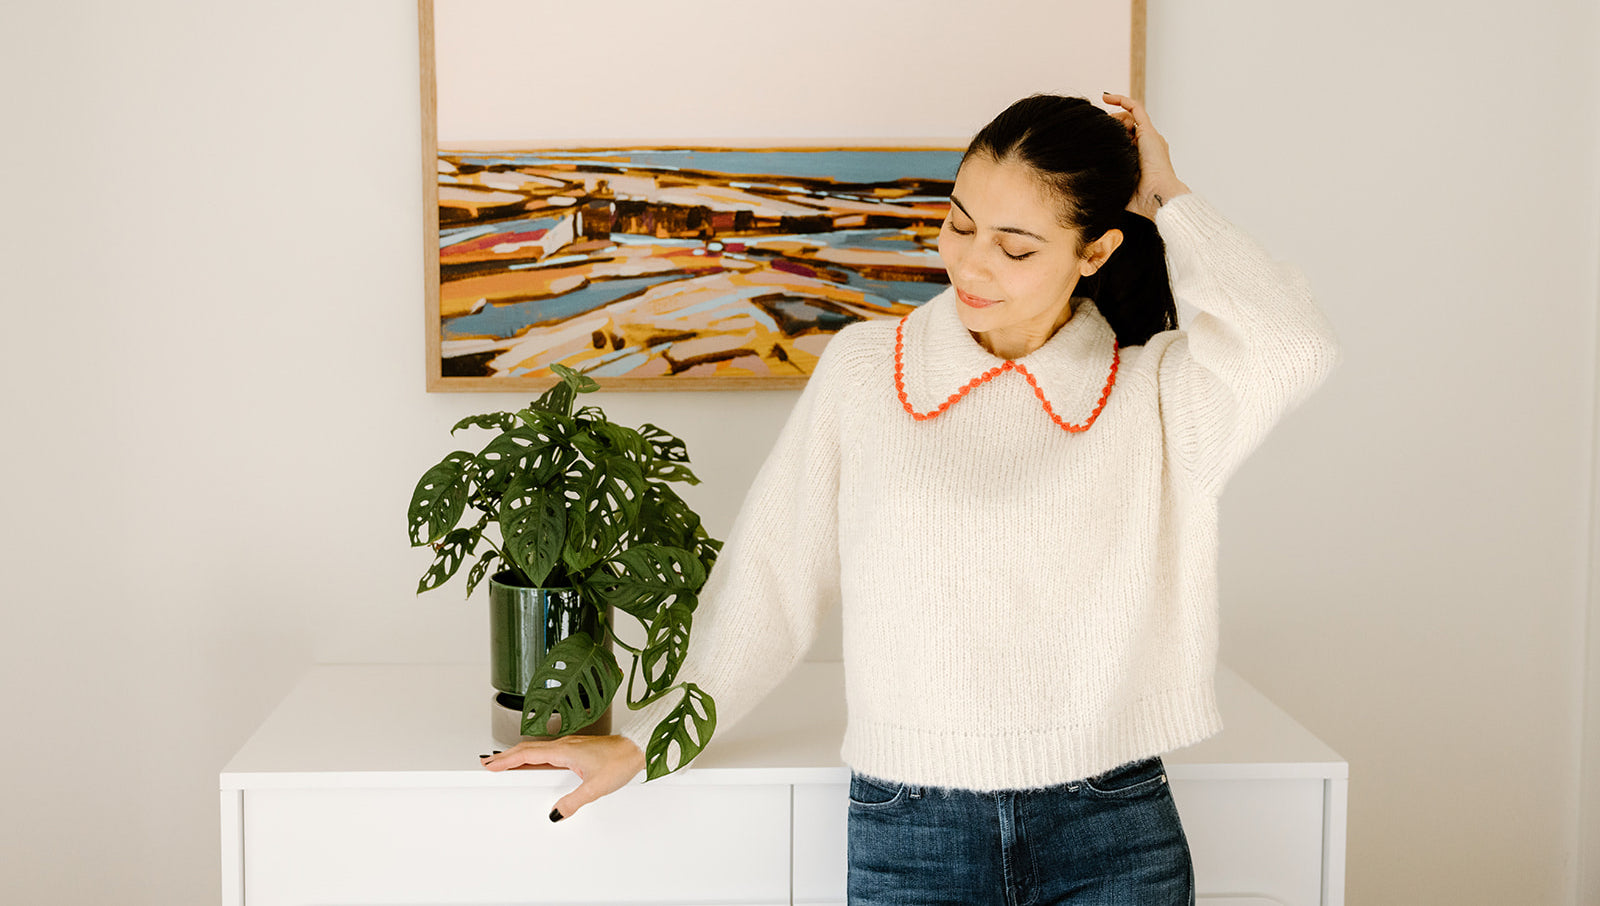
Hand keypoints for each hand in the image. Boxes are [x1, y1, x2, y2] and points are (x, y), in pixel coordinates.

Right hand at [480, 734, 646, 821]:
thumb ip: (574, 801)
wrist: (638, 748)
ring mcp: (571, 746)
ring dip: (519, 756)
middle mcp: (565, 746)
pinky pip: (548, 752)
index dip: (507, 760)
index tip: (490, 765)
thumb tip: (556, 812)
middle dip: (506, 757)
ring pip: (538, 750)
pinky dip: (534, 757)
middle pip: (528, 750)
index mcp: (565, 751)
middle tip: (489, 764)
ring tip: (505, 764)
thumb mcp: (596, 787)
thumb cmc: (621, 760)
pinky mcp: (578, 750)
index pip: (528, 754)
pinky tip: (534, 765)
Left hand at [1101, 92, 1190, 219]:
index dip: (1109, 136)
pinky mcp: (1149, 131)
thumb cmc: (1138, 199)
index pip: (1123, 139)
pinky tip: (1105, 97)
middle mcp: (1147, 145)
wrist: (1156, 197)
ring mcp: (1149, 137)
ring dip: (1114, 120)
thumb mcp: (1117, 185)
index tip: (1094, 137)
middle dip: (1110, 127)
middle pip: (1125, 127)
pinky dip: (1121, 100)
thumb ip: (1107, 178)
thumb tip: (1087, 181)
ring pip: (1128, 118)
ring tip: (1106, 130)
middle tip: (1098, 135)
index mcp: (1141, 158)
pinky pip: (1135, 108)